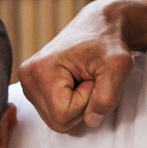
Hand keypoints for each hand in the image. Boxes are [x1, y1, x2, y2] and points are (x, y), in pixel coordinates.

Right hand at [18, 0, 145, 133]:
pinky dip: (70, 103)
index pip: (64, 114)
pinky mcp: (33, 87)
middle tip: (89, 79)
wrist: (98, 26)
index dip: (86, 101)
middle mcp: (28, 77)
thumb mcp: (118, 67)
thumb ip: (107, 97)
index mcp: (42, 70)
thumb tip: (91, 121)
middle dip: (81, 107)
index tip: (92, 77)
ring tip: (82, 79)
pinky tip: (74, 82)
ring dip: (76, 105)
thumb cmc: (109, 43)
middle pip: (57, 121)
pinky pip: (54, 113)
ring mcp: (28, 83)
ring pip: (56, 120)